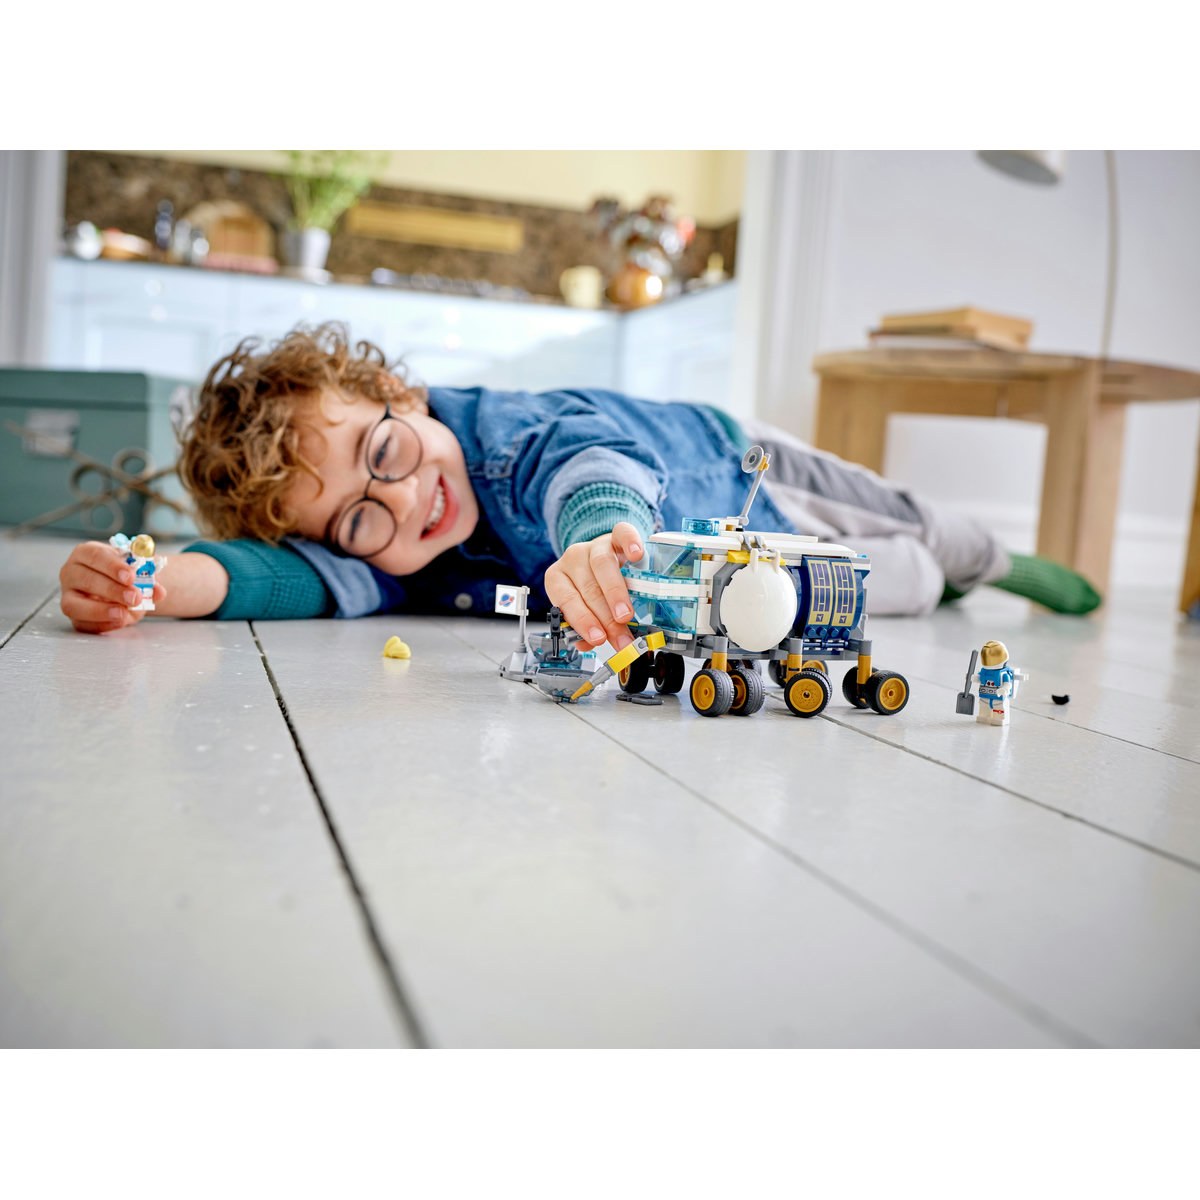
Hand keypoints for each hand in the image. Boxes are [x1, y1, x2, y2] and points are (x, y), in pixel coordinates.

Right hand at [59, 541, 166, 633]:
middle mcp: (72, 572)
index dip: (113, 566)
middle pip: (85, 579)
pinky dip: (101, 624)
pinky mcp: (74, 615)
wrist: (124, 588)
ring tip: (123, 613)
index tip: (131, 576)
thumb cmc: (124, 575)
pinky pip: (81, 623)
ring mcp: (68, 594)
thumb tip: (159, 591)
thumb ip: (149, 579)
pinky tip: (119, 622)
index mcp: (86, 553)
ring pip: (74, 604)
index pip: (95, 555)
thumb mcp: (139, 572)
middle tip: (134, 596)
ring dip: (101, 610)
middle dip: (112, 590)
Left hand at [544, 521, 644, 651]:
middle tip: (620, 637)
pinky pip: (622, 533)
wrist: (605, 558)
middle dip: (605, 618)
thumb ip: (585, 626)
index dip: (583, 621)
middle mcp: (573, 559)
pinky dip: (630, 544)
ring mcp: (595, 545)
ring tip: (626, 615)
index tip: (598, 638)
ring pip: (602, 565)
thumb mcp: (585, 606)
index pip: (567, 600)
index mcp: (558, 578)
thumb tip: (588, 644)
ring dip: (615, 594)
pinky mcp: (616, 535)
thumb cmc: (594, 586)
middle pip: (588, 588)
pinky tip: (637, 555)